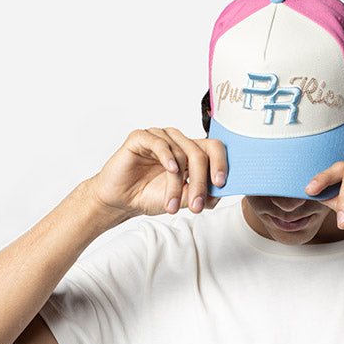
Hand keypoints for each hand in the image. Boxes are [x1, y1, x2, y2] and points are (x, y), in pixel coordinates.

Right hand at [88, 127, 227, 217]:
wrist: (122, 200)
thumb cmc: (151, 195)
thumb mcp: (182, 199)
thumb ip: (201, 194)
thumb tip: (220, 192)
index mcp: (191, 152)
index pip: (214, 148)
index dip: (221, 163)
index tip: (221, 184)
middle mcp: (178, 142)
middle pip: (200, 153)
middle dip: (200, 182)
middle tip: (196, 205)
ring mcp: (160, 138)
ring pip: (180, 154)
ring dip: (177, 185)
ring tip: (172, 205)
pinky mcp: (141, 137)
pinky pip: (159, 143)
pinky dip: (167, 157)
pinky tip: (170, 170)